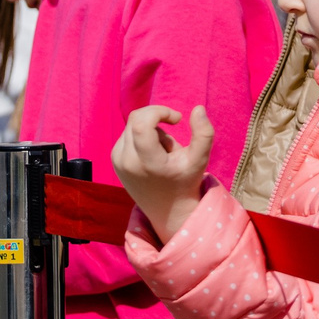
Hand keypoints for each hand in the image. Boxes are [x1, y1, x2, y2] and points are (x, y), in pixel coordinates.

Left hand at [113, 105, 213, 242]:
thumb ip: (204, 134)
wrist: (167, 210)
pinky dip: (141, 135)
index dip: (159, 111)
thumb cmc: (185, 182)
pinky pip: (127, 133)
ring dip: (150, 128)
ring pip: (132, 124)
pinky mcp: (114, 159)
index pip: (140, 123)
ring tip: (163, 151)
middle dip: (157, 118)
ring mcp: (117, 161)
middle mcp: (127, 161)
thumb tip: (198, 108)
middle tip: (172, 135)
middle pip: (136, 118)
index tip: (176, 119)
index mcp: (147, 162)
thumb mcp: (200, 160)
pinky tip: (152, 154)